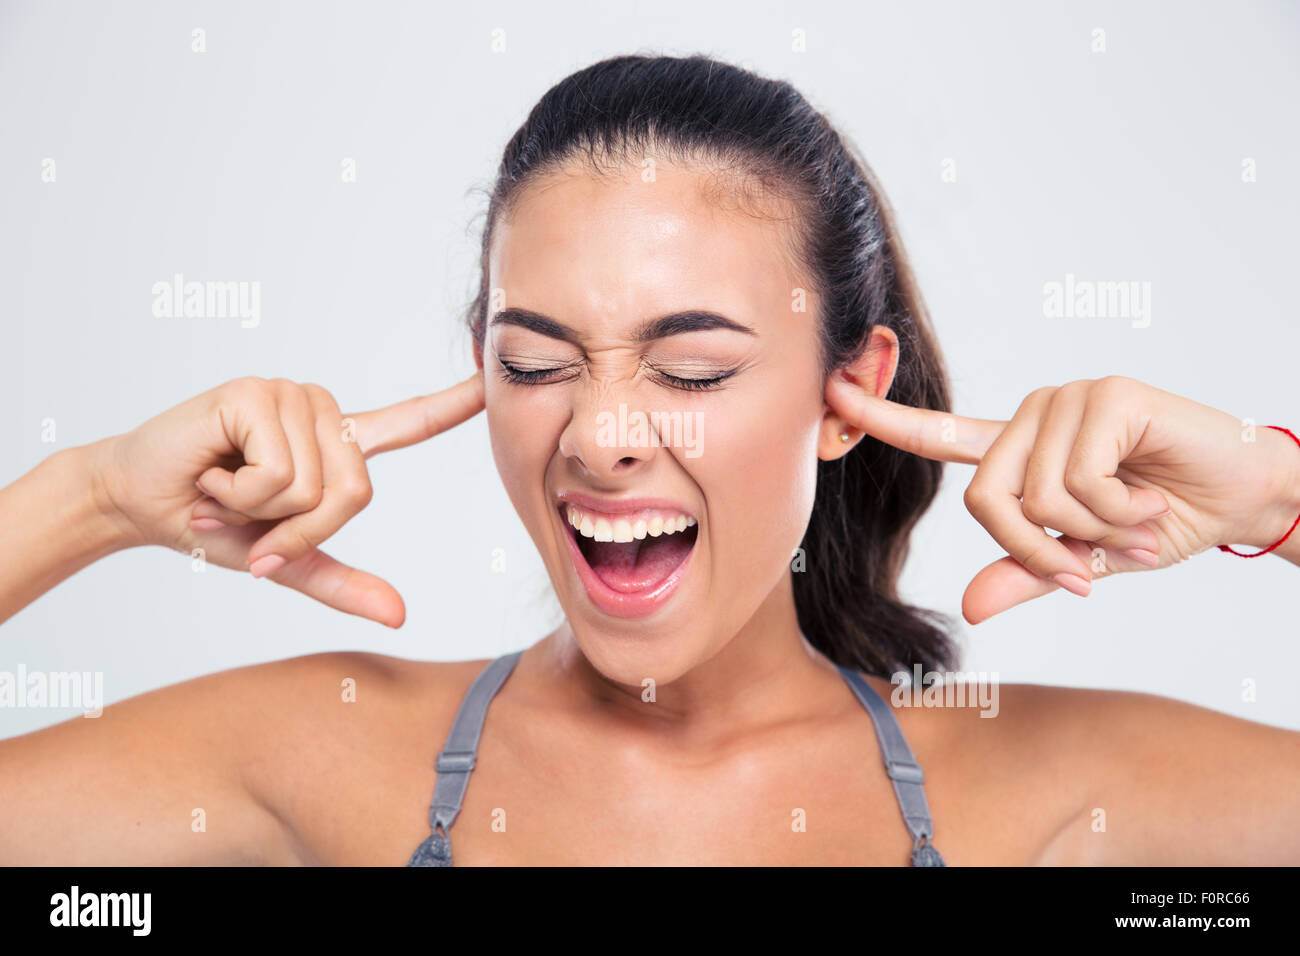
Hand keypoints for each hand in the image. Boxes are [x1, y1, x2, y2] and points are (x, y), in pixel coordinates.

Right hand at [89, 372, 485, 626]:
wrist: (138, 504)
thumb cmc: (213, 524)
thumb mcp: (287, 561)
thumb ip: (342, 581)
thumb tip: (400, 615)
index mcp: (336, 443)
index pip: (408, 422)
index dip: (453, 405)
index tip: (494, 382)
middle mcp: (321, 410)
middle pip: (355, 493)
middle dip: (297, 529)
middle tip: (245, 516)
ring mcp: (290, 397)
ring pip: (316, 487)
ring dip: (260, 512)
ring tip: (222, 491)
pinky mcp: (254, 394)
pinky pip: (277, 474)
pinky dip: (236, 493)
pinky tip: (208, 473)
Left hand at [826, 374, 1299, 623]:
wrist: (1244, 498)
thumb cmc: (1162, 520)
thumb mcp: (1086, 561)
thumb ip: (1029, 574)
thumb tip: (971, 607)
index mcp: (1019, 450)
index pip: (938, 435)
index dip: (882, 418)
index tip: (831, 393)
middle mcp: (1032, 416)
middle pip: (984, 500)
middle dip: (1037, 552)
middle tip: (1090, 567)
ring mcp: (1066, 400)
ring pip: (1033, 497)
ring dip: (1090, 534)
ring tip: (1135, 523)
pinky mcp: (1106, 396)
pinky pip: (1077, 481)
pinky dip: (1117, 515)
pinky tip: (1151, 504)